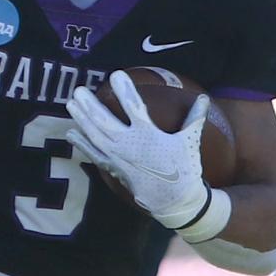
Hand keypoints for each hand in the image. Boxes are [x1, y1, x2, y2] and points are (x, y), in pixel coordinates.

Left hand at [65, 70, 209, 228]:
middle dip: (89, 104)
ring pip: (94, 135)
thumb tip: (204, 98)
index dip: (124, 89)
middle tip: (78, 90)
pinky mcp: (113, 169)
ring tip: (71, 104)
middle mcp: (128, 144)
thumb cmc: (183, 169)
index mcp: (147, 134)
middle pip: (103, 120)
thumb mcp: (190, 141)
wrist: (174, 201)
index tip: (115, 74)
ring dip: (81, 119)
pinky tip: (71, 134)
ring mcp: (117, 157)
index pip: (133, 106)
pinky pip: (93, 154)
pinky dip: (81, 144)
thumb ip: (194, 118)